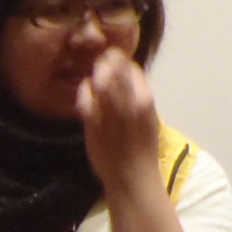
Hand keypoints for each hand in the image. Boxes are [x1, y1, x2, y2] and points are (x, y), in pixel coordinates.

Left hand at [74, 49, 160, 188]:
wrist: (131, 176)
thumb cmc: (141, 148)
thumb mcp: (147, 119)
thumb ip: (137, 100)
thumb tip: (128, 82)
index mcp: (146, 101)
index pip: (133, 71)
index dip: (123, 62)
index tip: (116, 58)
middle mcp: (130, 103)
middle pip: (118, 70)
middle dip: (108, 60)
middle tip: (102, 56)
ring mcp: (111, 112)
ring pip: (102, 81)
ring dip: (97, 71)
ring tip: (95, 68)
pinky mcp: (94, 123)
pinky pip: (86, 100)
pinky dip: (84, 90)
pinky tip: (84, 87)